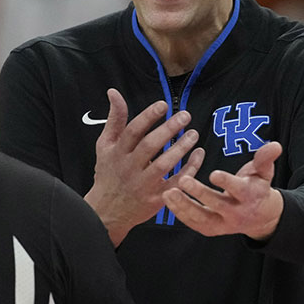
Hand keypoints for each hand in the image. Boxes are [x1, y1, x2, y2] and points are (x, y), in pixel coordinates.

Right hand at [85, 88, 204, 244]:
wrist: (106, 211)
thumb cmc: (108, 173)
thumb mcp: (104, 146)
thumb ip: (114, 119)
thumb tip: (113, 92)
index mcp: (118, 153)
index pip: (133, 132)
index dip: (148, 117)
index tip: (163, 105)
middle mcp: (129, 168)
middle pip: (149, 146)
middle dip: (168, 130)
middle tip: (186, 116)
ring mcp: (143, 185)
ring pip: (163, 165)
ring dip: (180, 148)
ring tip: (194, 134)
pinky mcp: (156, 199)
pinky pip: (176, 183)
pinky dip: (189, 169)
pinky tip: (198, 155)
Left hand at [162, 141, 283, 239]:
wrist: (260, 217)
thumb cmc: (257, 187)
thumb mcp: (264, 173)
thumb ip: (265, 159)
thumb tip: (274, 145)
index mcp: (250, 197)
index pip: (239, 190)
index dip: (227, 182)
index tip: (213, 173)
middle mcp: (237, 213)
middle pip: (217, 205)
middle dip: (200, 194)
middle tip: (183, 180)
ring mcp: (223, 224)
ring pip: (202, 218)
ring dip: (183, 206)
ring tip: (168, 193)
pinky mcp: (211, 230)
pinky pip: (193, 223)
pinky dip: (180, 213)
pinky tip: (168, 200)